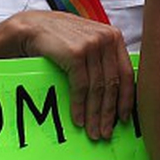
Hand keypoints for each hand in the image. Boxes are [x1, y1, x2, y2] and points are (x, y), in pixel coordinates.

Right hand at [12, 11, 134, 142]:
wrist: (32, 27)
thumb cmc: (59, 37)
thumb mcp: (88, 41)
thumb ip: (103, 58)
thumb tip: (113, 92)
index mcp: (114, 37)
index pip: (126, 73)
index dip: (126, 99)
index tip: (124, 119)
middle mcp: (106, 39)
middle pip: (112, 84)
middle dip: (109, 113)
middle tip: (105, 132)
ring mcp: (92, 45)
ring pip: (98, 88)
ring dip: (95, 114)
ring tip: (93, 131)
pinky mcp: (76, 54)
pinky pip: (81, 87)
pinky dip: (80, 106)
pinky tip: (79, 120)